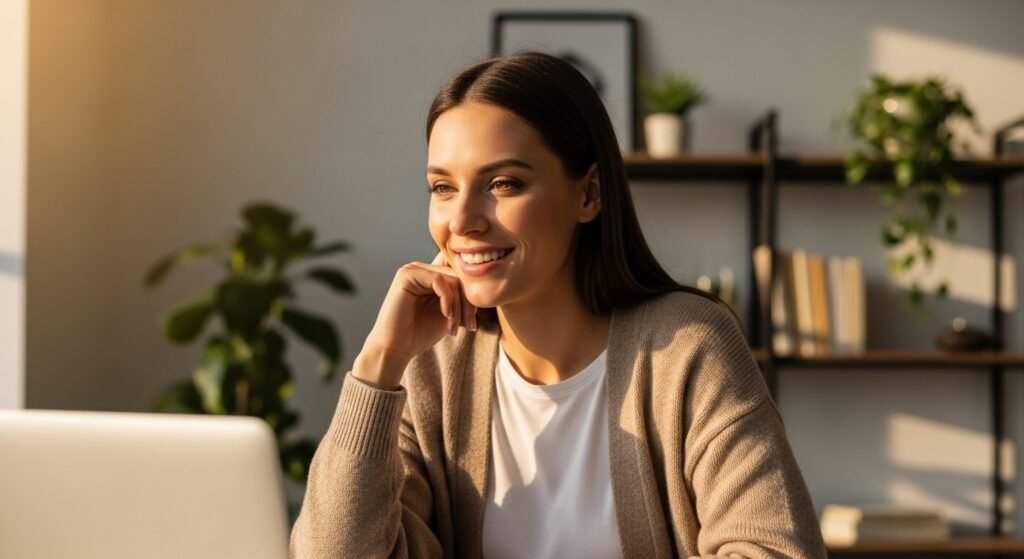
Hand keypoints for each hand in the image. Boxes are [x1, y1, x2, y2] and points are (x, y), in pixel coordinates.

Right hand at [357, 251, 477, 384]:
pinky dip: (448, 300)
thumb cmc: (421, 333)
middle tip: (469, 325)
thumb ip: (462, 298)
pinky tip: (446, 317)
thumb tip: (485, 288)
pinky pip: (439, 280)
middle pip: (460, 276)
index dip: (471, 295)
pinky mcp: (407, 274)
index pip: (461, 274)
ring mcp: (413, 269)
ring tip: (455, 327)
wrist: (397, 348)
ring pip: (452, 278)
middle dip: (469, 303)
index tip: (472, 321)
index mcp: (432, 276)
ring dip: (459, 305)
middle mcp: (423, 268)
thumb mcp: (450, 313)